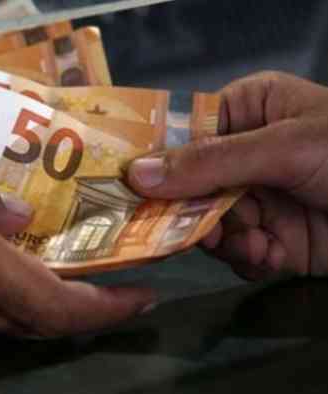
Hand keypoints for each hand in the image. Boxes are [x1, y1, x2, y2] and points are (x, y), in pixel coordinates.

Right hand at [128, 72, 327, 279]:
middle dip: (190, 211)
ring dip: (224, 239)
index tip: (128, 187)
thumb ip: (211, 162)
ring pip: (205, 223)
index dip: (154, 160)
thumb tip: (136, 173)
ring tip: (253, 244)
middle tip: (191, 229)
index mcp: (246, 112)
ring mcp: (256, 199)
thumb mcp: (286, 147)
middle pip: (187, 185)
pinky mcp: (271, 239)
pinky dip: (247, 258)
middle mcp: (243, 155)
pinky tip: (271, 258)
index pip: (181, 133)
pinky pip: (234, 251)